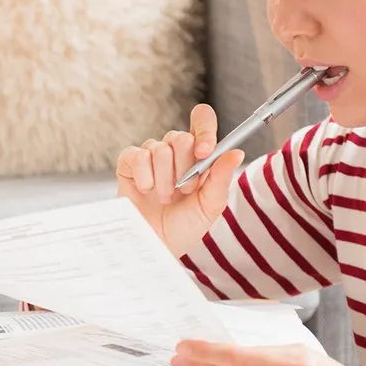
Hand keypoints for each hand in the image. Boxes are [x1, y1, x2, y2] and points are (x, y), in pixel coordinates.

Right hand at [116, 103, 245, 257]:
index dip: (204, 130)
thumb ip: (221, 178)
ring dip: (165, 180)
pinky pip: (137, 156)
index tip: (204, 152)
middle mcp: (174, 150)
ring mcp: (150, 155)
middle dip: (185, 168)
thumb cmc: (184, 226)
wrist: (156, 244)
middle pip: (181, 137)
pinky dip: (145, 177)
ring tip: (165, 198)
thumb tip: (236, 151)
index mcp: (198, 154)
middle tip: (184, 191)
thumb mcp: (210, 205)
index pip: (202, 120)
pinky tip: (147, 191)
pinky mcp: (129, 163)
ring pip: (160, 149)